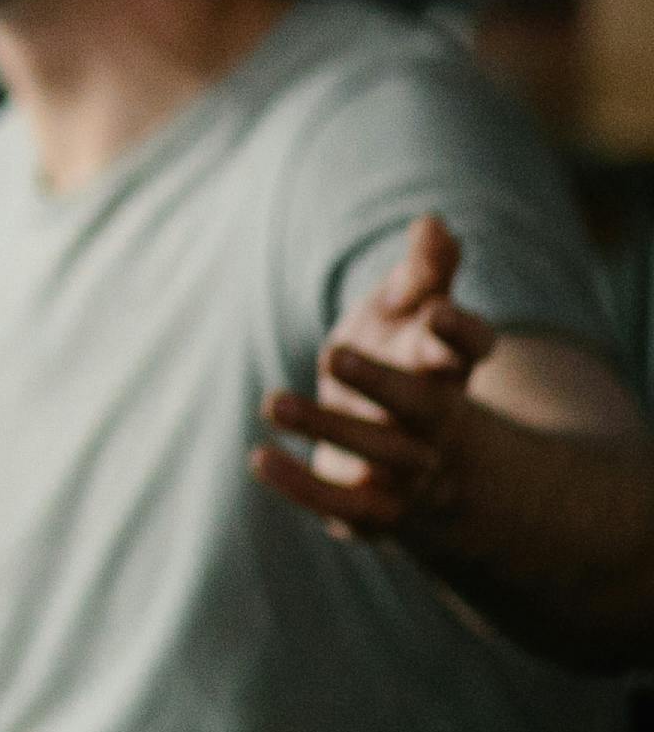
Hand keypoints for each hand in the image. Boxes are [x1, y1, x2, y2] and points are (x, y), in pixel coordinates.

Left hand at [250, 212, 496, 543]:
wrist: (434, 469)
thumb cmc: (408, 363)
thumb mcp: (412, 315)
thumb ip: (425, 273)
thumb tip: (435, 222)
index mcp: (449, 368)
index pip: (472, 350)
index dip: (460, 333)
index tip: (437, 312)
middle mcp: (438, 422)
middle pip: (423, 406)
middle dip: (384, 383)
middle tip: (333, 354)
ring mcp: (411, 469)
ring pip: (381, 454)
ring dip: (328, 429)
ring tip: (273, 401)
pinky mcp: (376, 509)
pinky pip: (343, 504)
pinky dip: (301, 485)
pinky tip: (258, 458)